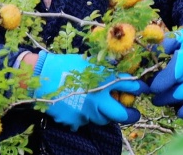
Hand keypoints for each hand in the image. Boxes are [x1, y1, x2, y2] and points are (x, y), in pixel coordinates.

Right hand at [33, 52, 147, 130]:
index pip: (129, 86)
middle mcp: (97, 99)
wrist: (40, 76)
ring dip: (106, 114)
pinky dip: (85, 116)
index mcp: (103, 80)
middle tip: (134, 113)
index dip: (139, 88)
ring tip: (103, 108)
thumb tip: (119, 70)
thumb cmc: (65, 64)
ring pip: (103, 120)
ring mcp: (86, 112)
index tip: (142, 89)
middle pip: (121, 115)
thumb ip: (104, 68)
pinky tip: (80, 107)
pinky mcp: (74, 120)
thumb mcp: (89, 62)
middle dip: (131, 115)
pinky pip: (85, 121)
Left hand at [150, 20, 182, 118]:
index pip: (179, 67)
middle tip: (150, 93)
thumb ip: (159, 47)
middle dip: (163, 92)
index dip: (165, 80)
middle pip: (181, 84)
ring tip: (158, 99)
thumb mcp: (174, 37)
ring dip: (170, 100)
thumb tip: (144, 61)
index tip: (152, 87)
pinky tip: (177, 111)